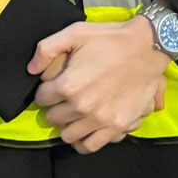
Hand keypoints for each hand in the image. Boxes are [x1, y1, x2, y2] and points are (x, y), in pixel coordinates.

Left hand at [28, 19, 168, 152]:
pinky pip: (90, 146)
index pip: (42, 98)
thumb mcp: (75, 32)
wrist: (147, 47)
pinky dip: (83, 141)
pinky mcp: (117, 126)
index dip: (46, 90)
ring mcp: (100, 120)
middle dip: (55, 108)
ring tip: (74, 115)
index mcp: (69, 85)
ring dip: (67, 125)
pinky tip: (85, 130)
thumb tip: (31, 69)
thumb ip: (46, 48)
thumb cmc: (110, 38)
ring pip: (68, 135)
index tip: (55, 85)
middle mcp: (82, 107)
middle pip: (53, 118)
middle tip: (64, 99)